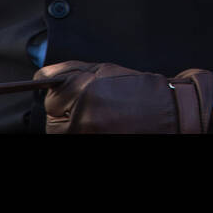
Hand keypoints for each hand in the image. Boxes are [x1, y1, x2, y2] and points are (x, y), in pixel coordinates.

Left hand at [36, 61, 212, 133]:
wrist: (170, 113)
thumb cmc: (141, 89)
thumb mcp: (106, 69)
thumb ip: (72, 70)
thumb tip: (43, 75)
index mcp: (87, 92)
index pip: (51, 97)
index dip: (62, 93)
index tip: (75, 92)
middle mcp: (85, 117)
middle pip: (52, 118)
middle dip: (64, 110)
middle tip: (89, 104)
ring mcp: (90, 134)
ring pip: (61, 132)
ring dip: (72, 124)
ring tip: (97, 115)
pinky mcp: (96, 143)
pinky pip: (76, 137)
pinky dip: (83, 131)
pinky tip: (101, 125)